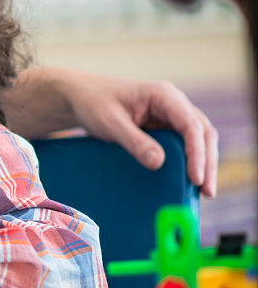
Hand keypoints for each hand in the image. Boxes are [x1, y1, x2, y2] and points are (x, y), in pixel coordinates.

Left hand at [8, 68, 218, 197]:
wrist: (80, 97)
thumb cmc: (93, 103)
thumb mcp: (110, 123)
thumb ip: (134, 142)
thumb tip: (158, 163)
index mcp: (164, 95)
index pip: (190, 125)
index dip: (197, 152)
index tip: (195, 178)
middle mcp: (174, 103)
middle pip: (202, 133)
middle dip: (207, 162)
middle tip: (206, 192)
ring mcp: (171, 115)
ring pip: (198, 139)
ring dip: (203, 163)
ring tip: (203, 192)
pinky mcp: (164, 127)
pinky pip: (184, 144)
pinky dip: (190, 161)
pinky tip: (188, 180)